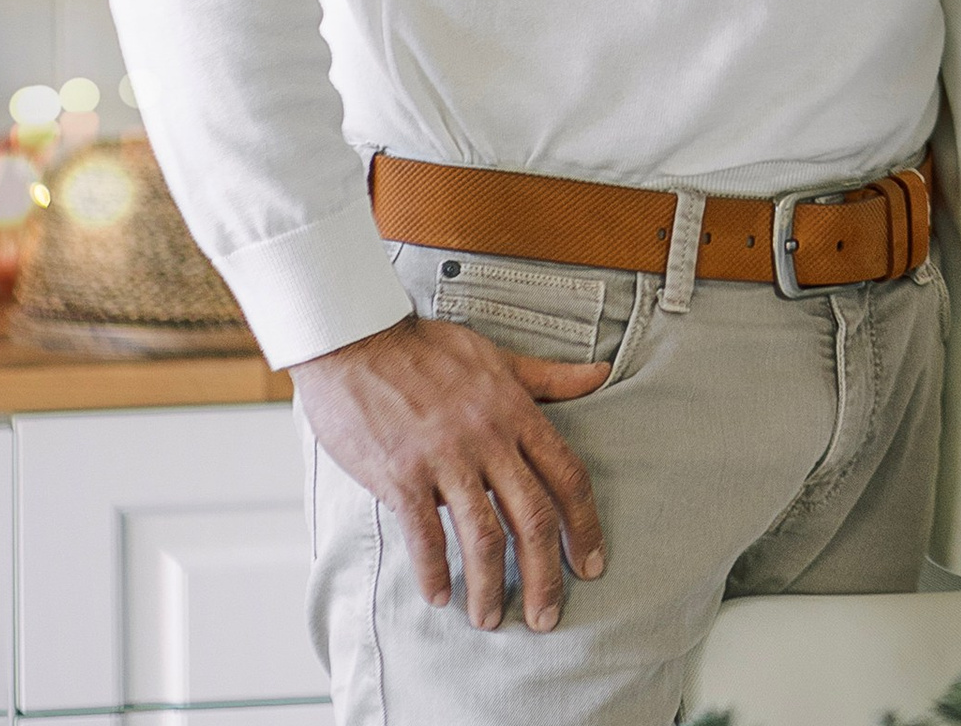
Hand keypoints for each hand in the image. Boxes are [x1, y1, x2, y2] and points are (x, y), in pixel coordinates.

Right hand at [293, 313, 608, 631]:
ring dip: (490, 586)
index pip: (566, 475)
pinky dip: (434, 571)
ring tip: (490, 618)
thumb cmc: (428, 349)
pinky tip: (438, 595)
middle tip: (548, 615)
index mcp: (516, 412)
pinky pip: (424, 535)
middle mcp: (488, 438)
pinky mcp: (402, 475)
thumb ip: (548, 377)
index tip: (592, 563)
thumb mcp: (498, 358)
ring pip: (483, 535)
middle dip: (546, 572)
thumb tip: (600, 373)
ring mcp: (445, 458)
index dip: (585, 523)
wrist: (359, 341)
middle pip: (533, 516)